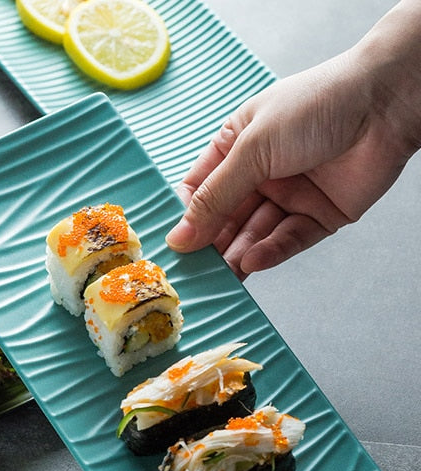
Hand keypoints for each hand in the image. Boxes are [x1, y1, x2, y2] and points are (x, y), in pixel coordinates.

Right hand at [166, 1, 420, 277]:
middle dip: (211, 243)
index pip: (200, 190)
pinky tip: (253, 261)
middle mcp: (260, 174)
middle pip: (225, 218)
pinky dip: (270, 252)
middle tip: (195, 270)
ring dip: (238, 254)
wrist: (387, 102)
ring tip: (223, 274)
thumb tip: (179, 236)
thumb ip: (215, 196)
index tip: (177, 243)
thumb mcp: (252, 149)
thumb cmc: (316, 106)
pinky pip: (288, 240)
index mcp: (237, 148)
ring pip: (255, 234)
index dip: (187, 216)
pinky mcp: (318, 216)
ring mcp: (290, 196)